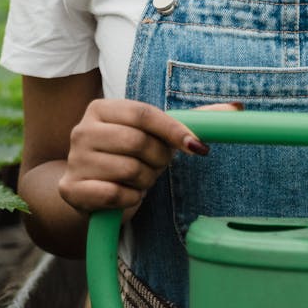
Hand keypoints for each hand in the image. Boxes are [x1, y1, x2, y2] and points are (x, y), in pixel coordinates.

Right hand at [58, 99, 239, 220]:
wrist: (91, 192)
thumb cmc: (130, 156)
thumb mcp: (156, 136)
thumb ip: (192, 121)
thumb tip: (237, 109)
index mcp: (102, 108)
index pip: (144, 114)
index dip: (175, 130)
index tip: (199, 147)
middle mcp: (82, 129)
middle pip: (138, 142)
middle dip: (159, 160)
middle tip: (158, 167)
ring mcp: (74, 159)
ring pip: (129, 170)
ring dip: (145, 181)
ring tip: (140, 180)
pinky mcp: (70, 189)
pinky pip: (114, 195)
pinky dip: (129, 200)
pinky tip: (126, 197)